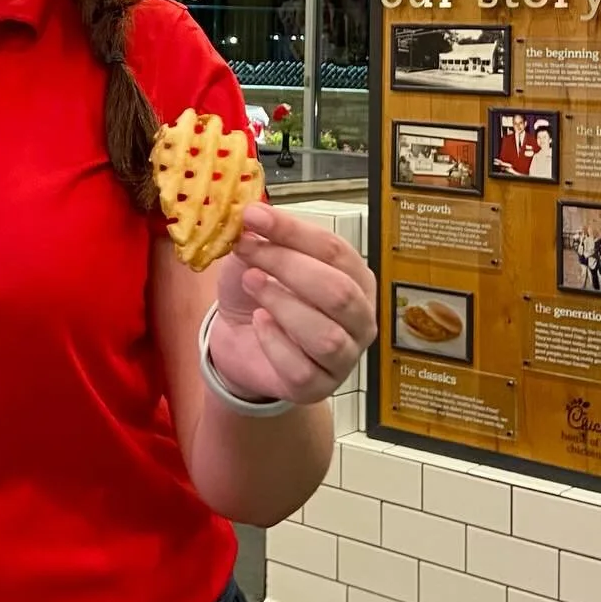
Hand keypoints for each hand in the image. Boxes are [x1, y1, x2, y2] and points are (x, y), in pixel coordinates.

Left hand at [209, 202, 376, 405]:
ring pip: (326, 335)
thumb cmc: (261, 291)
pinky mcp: (318, 387)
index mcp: (354, 277)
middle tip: (247, 249)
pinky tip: (259, 323)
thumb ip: (260, 236)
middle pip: (338, 292)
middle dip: (287, 265)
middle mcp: (359, 317)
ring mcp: (344, 357)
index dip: (292, 230)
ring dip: (282, 304)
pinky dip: (274, 342)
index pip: (334, 250)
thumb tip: (253, 214)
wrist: (241, 340)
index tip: (253, 215)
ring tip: (251, 282)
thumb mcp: (258, 256)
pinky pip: (302, 368)